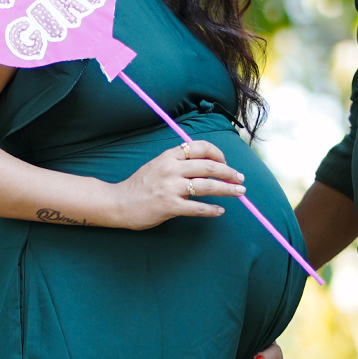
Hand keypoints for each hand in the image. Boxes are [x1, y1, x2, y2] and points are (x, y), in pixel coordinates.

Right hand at [115, 139, 242, 228]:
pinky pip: (197, 208)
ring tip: (239, 193)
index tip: (225, 162)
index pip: (199, 147)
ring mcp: (170, 188)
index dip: (217, 153)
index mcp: (168, 157)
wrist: (117, 203)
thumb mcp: (156, 166)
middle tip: (240, 179)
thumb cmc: (138, 186)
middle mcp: (170, 169)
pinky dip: (212, 210)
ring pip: (207, 186)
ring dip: (228, 189)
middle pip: (209, 166)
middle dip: (229, 172)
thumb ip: (176, 163)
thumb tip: (203, 164)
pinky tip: (219, 211)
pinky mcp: (169, 206)